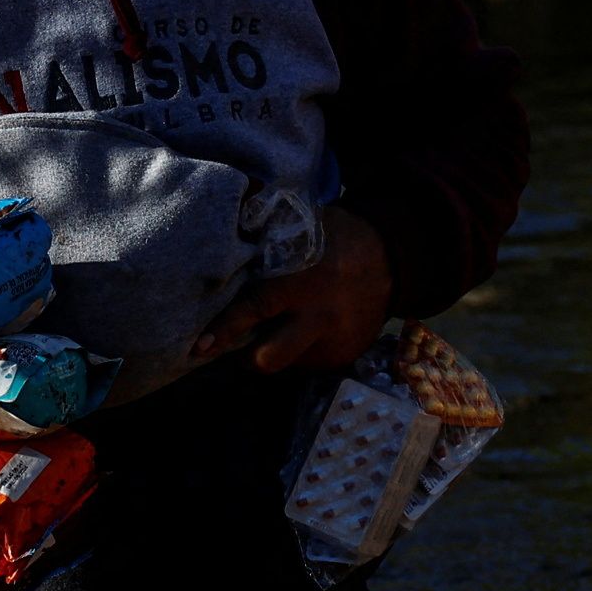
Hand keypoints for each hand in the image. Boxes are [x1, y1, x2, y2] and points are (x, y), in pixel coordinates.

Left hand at [191, 206, 394, 374]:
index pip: (255, 310)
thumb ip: (263, 237)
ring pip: (288, 364)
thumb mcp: (300, 229)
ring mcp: (334, 341)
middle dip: (245, 358)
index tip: (201, 346)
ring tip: (278, 328)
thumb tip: (224, 226)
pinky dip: (301, 350)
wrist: (390, 258)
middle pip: (269, 358)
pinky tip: (307, 328)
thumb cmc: (333, 239)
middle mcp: (318, 317)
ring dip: (275, 351)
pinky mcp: (346, 356)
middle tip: (237, 346)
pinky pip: (310, 362)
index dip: (226, 330)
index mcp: (301, 282)